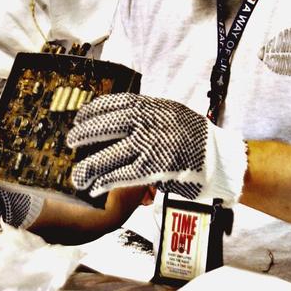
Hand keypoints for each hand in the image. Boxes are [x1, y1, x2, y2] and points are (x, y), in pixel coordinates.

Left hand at [67, 93, 247, 202]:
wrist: (220, 159)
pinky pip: (124, 175)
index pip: (115, 104)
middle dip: (85, 134)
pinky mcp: (156, 169)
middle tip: (70, 142)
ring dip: (89, 166)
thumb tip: (115, 119)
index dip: (93, 111)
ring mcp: (152, 146)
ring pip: (111, 155)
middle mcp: (150, 123)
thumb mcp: (171, 114)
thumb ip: (146, 114)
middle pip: (108, 127)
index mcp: (153, 107)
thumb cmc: (194, 138)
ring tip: (76, 175)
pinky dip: (106, 181)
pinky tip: (95, 187)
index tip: (80, 117)